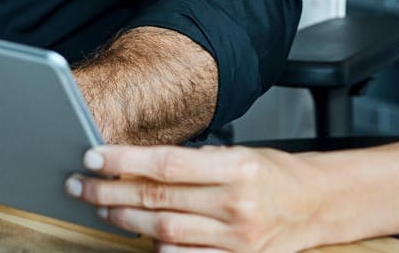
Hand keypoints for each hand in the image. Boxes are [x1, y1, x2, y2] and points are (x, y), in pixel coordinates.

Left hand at [67, 144, 325, 252]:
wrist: (317, 205)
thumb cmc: (276, 175)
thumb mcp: (239, 154)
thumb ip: (194, 163)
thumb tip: (138, 164)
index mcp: (237, 167)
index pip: (166, 163)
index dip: (123, 160)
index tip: (92, 157)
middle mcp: (235, 203)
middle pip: (157, 199)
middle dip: (110, 192)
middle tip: (81, 186)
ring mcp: (235, 238)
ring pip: (163, 232)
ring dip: (126, 221)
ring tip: (103, 208)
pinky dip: (157, 248)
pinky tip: (140, 237)